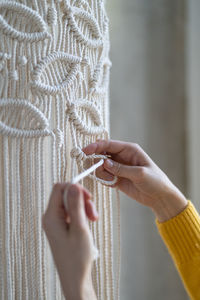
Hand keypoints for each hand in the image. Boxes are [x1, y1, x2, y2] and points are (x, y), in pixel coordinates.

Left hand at [42, 183, 97, 299]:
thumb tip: (73, 185)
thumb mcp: (79, 228)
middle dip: (82, 200)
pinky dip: (81, 214)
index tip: (88, 197)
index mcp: (51, 216)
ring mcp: (55, 222)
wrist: (75, 277)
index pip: (59, 188)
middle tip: (93, 213)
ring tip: (94, 219)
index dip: (74, 188)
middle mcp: (51, 217)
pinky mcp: (61, 226)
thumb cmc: (77, 257)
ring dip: (84, 208)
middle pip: (66, 195)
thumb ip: (76, 205)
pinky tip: (88, 223)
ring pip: (70, 204)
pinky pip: (71, 212)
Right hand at [83, 140, 187, 221]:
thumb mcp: (139, 174)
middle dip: (95, 160)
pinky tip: (113, 184)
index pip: (108, 144)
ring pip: (100, 165)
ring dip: (101, 172)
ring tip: (110, 180)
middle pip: (101, 153)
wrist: (159, 197)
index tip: (85, 151)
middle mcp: (122, 156)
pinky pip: (103, 176)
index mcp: (129, 149)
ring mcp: (118, 167)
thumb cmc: (155, 181)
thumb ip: (121, 168)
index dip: (96, 146)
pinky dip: (104, 179)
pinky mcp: (116, 178)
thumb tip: (104, 163)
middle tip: (94, 169)